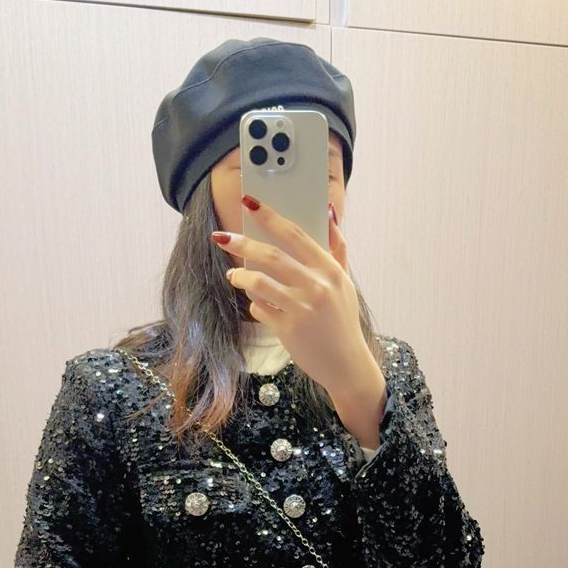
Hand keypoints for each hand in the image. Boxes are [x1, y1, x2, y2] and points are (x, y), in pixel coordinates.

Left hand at [211, 197, 369, 397]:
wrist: (346, 365)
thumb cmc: (343, 322)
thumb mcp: (345, 283)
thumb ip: (336, 248)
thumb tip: (328, 212)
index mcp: (330, 270)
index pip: (295, 235)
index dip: (270, 216)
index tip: (249, 202)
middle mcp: (317, 287)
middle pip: (271, 256)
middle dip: (242, 243)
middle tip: (221, 238)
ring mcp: (301, 308)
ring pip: (258, 282)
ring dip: (240, 276)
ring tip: (233, 275)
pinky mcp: (288, 329)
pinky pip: (259, 308)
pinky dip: (254, 303)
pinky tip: (258, 304)